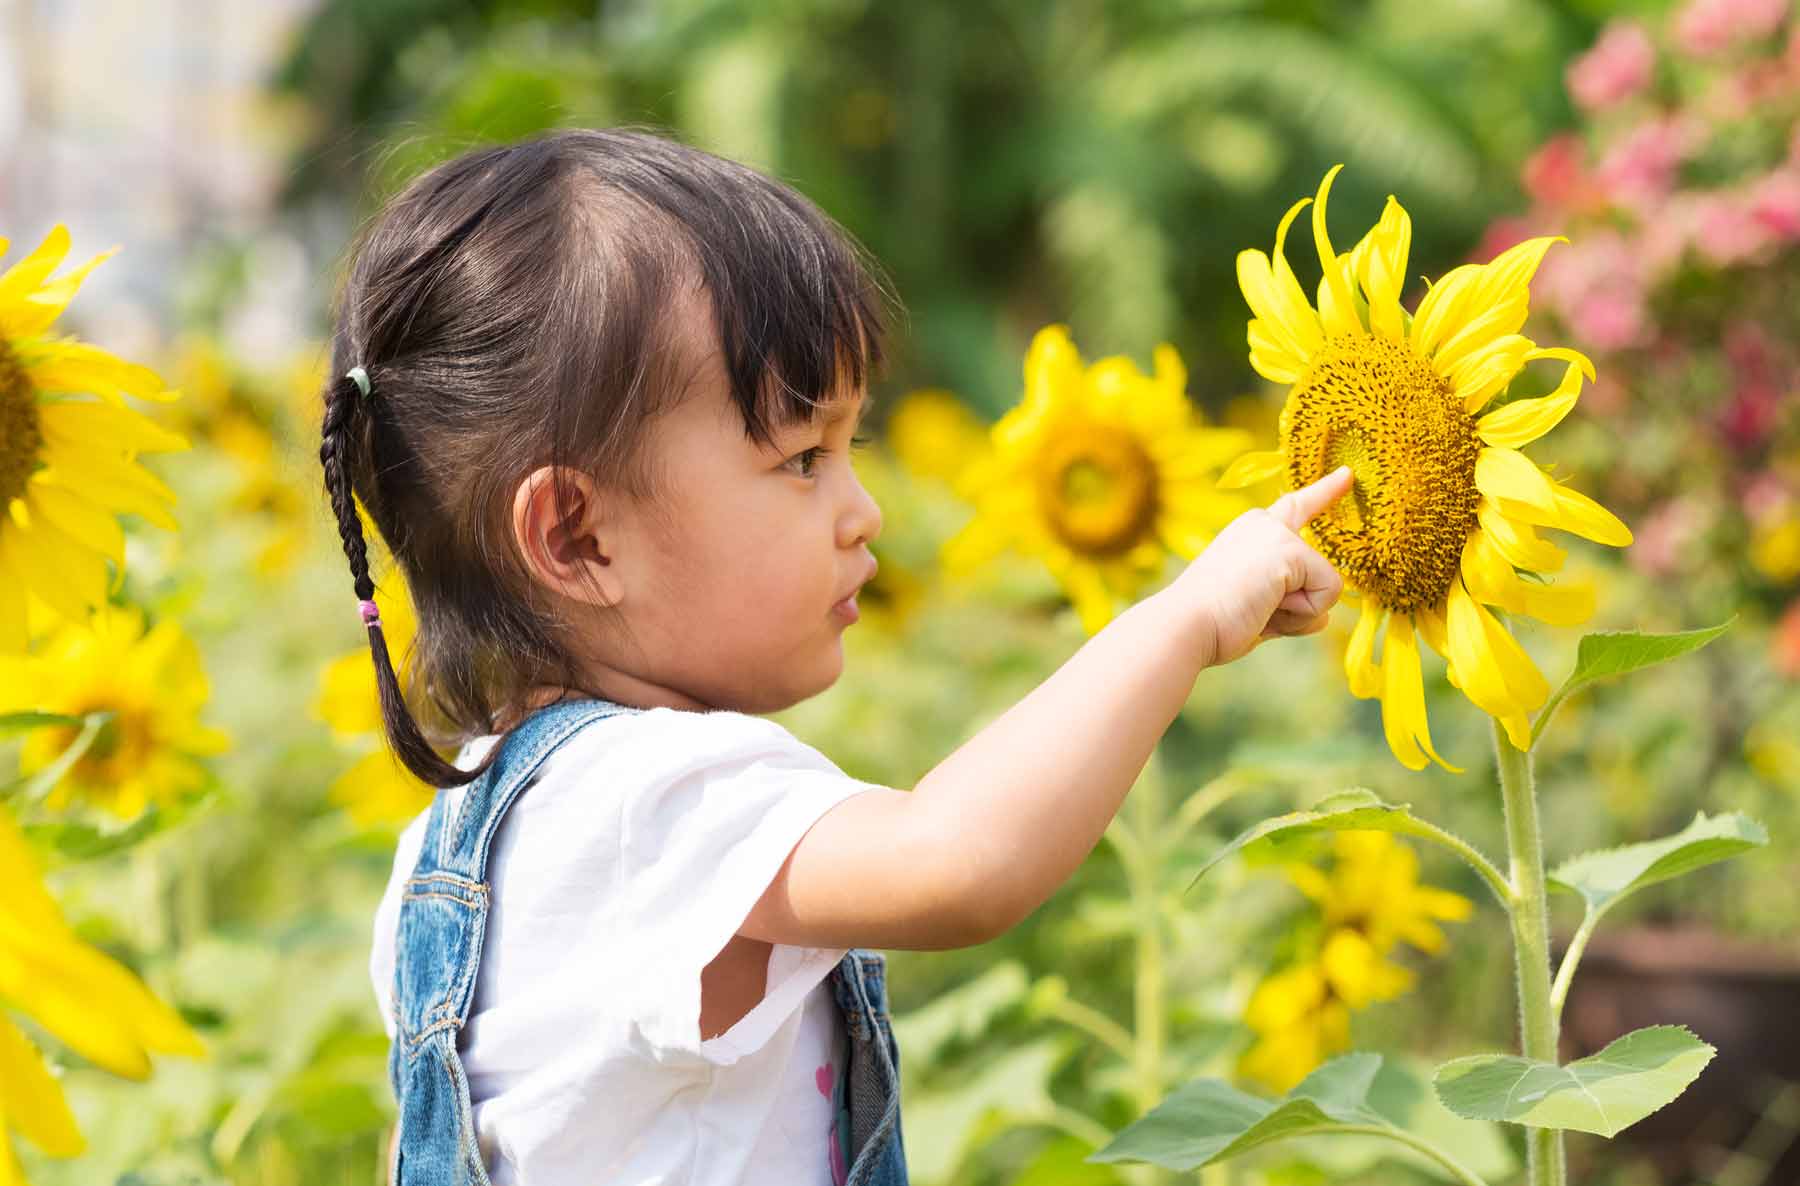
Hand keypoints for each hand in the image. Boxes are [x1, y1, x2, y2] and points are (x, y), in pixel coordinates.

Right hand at [1174, 466, 1352, 667]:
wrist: (1185, 623)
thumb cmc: (1212, 621)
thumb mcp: (1257, 610)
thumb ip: (1290, 608)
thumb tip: (1322, 619)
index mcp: (1250, 531)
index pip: (1296, 508)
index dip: (1324, 493)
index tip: (1347, 475)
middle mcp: (1264, 523)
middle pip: (1317, 567)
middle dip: (1300, 605)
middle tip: (1257, 611)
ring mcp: (1278, 534)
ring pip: (1323, 586)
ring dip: (1297, 613)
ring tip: (1254, 611)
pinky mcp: (1290, 550)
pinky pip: (1327, 593)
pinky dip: (1302, 613)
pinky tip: (1265, 608)